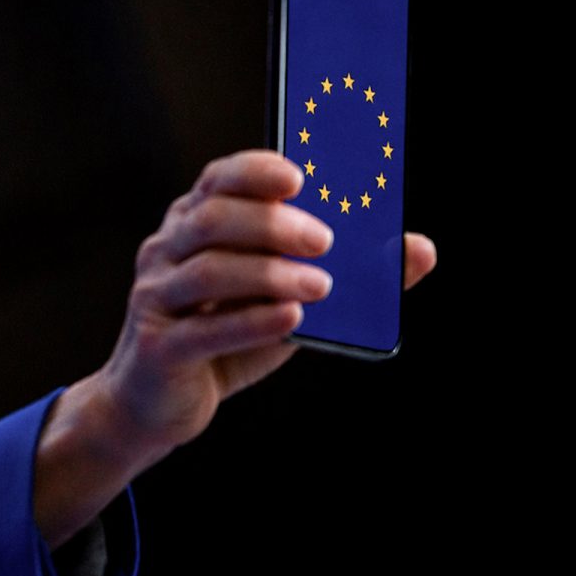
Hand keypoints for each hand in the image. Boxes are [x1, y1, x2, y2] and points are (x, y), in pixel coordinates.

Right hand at [33, 150, 436, 546]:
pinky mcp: (158, 347)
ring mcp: (156, 298)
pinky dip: (252, 321)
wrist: (156, 405)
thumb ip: (340, 273)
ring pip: (208, 270)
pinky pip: (204, 330)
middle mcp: (164, 252)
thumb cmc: (223, 340)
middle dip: (271, 223)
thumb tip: (420, 250)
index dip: (256, 171)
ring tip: (321, 285)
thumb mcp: (282, 299)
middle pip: (211, 219)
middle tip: (325, 240)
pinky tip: (291, 320)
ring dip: (269, 273)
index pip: (218, 179)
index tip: (301, 176)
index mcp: (191, 226)